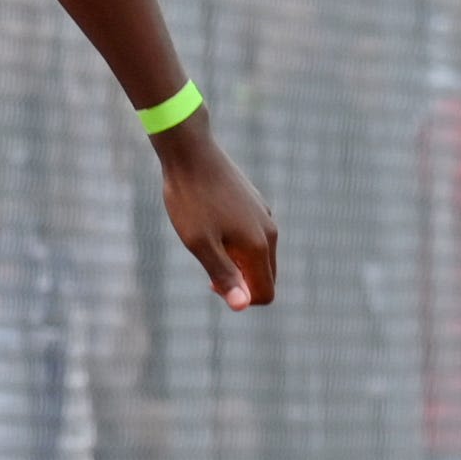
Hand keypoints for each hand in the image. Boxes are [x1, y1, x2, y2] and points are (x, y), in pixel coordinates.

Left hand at [155, 120, 278, 309]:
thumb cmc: (191, 200)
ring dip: (237, 261)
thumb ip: (223, 275)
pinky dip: (238, 243)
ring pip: (260, 256)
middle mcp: (269, 232)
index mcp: (258, 246)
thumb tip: (242, 306)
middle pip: (266, 277)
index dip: (240, 299)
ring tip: (206, 241)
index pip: (265, 293)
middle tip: (206, 264)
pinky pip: (254, 236)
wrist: (192, 153)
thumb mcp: (200, 244)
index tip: (211, 282)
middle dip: (240, 282)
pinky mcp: (256, 204)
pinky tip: (211, 223)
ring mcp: (265, 216)